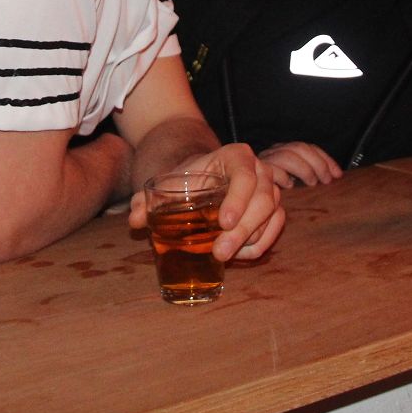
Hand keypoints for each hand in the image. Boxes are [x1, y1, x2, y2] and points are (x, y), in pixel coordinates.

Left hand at [128, 143, 283, 261]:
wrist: (201, 181)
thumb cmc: (185, 182)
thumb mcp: (166, 185)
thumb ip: (145, 200)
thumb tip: (134, 219)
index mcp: (236, 156)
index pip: (245, 174)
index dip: (238, 198)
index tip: (224, 222)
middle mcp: (259, 169)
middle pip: (263, 198)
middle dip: (244, 229)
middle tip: (219, 252)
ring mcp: (270, 188)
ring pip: (272, 214)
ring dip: (251, 239)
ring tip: (224, 256)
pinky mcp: (274, 208)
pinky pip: (276, 227)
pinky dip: (261, 243)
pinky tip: (240, 255)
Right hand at [258, 141, 342, 187]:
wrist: (244, 196)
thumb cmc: (272, 192)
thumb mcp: (293, 181)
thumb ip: (309, 175)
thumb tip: (335, 176)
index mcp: (284, 151)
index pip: (308, 147)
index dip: (325, 159)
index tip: (338, 174)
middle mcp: (274, 152)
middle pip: (300, 148)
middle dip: (318, 164)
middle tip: (327, 180)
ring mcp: (264, 160)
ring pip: (288, 156)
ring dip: (304, 169)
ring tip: (312, 183)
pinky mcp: (255, 171)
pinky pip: (271, 169)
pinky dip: (283, 176)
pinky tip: (289, 186)